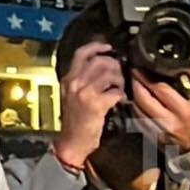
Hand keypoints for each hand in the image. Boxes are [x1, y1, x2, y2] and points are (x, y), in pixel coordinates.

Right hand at [52, 41, 126, 169]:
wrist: (71, 143)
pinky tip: (118, 100)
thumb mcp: (72, 96)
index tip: (108, 47)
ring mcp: (84, 93)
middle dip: (114, 65)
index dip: (97, 46)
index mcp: (68, 80)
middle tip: (118, 75)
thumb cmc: (74, 122)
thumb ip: (82, 80)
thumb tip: (102, 66)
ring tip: (119, 88)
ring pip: (109, 73)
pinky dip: (120, 95)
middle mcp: (74, 83)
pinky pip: (115, 91)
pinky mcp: (95, 104)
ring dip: (119, 80)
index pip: (81, 54)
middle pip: (99, 61)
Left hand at [130, 67, 189, 153]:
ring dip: (133, 96)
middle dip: (136, 84)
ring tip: (133, 85)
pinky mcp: (152, 138)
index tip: (140, 67)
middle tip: (133, 73)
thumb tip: (187, 64)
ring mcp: (159, 132)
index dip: (148, 78)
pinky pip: (138, 121)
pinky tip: (135, 101)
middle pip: (145, 100)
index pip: (161, 90)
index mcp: (183, 111)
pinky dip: (135, 109)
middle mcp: (169, 122)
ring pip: (138, 111)